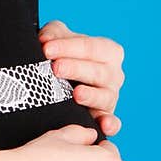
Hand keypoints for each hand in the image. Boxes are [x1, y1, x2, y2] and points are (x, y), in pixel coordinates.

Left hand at [38, 19, 124, 136]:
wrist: (61, 79)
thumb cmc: (64, 56)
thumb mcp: (58, 39)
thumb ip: (53, 33)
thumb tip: (46, 41)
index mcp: (109, 51)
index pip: (91, 47)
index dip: (69, 47)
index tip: (46, 48)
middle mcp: (114, 75)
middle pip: (98, 72)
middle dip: (76, 69)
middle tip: (55, 68)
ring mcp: (111, 97)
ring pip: (104, 97)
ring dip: (91, 96)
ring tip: (76, 93)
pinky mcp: (104, 118)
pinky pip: (112, 123)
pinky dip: (110, 124)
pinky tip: (104, 126)